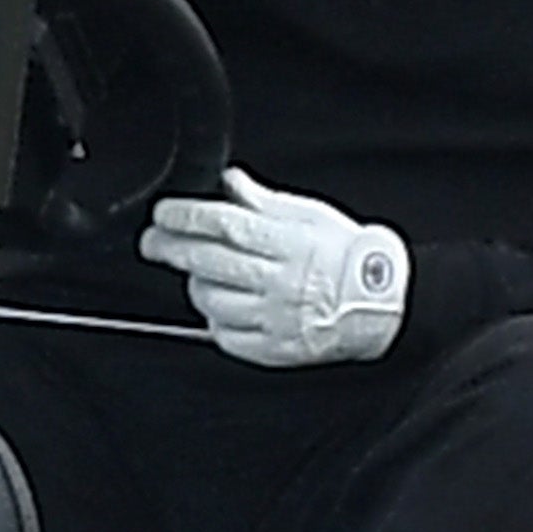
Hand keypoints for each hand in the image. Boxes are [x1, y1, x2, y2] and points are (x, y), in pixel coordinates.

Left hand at [142, 167, 408, 367]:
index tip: (163, 214)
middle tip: (151, 242)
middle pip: (208, 261)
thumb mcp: (310, 216)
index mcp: (290, 244)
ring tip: (196, 272)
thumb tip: (228, 181)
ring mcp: (276, 319)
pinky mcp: (274, 349)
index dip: (186, 217)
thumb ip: (263, 201)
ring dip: (194, 283)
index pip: (225, 225)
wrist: (381, 305)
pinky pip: (226, 336)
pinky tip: (218, 306)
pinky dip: (214, 319)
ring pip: (211, 301)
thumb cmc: (347, 256)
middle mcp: (281, 282)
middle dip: (170, 248)